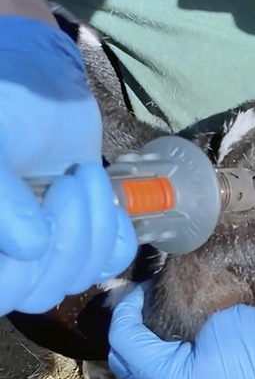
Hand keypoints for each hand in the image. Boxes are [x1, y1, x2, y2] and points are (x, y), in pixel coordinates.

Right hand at [0, 17, 136, 313]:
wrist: (41, 86)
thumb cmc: (4, 109)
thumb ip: (0, 199)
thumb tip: (32, 248)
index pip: (4, 292)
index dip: (26, 263)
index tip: (46, 197)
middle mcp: (9, 255)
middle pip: (41, 292)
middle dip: (68, 237)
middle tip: (72, 180)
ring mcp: (48, 251)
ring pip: (78, 279)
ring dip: (94, 226)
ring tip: (85, 175)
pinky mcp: (87, 237)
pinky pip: (111, 264)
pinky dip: (118, 234)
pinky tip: (110, 200)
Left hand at [108, 285, 254, 378]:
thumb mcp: (218, 322)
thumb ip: (181, 316)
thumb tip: (161, 302)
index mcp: (172, 377)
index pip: (126, 344)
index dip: (124, 312)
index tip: (139, 288)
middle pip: (127, 367)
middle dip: (124, 333)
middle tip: (136, 304)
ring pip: (144, 378)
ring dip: (138, 349)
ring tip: (149, 321)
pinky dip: (156, 358)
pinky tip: (169, 338)